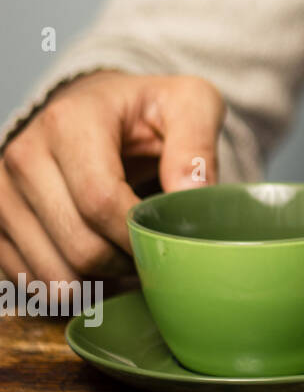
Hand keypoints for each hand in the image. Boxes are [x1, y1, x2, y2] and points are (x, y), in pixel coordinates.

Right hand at [0, 71, 224, 284]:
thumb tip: (191, 195)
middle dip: (126, 262)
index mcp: (69, 122)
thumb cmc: (148, 109)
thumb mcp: (190, 103)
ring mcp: (2, 191)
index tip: (168, 238)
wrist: (99, 107)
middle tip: (154, 253)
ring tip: (130, 260)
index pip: (101, 201)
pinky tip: (99, 270)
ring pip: (53, 272)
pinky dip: (70, 287)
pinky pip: (27, 280)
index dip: (139, 234)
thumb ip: (197, 143)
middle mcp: (23, 156)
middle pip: (78, 244)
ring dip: (100, 282)